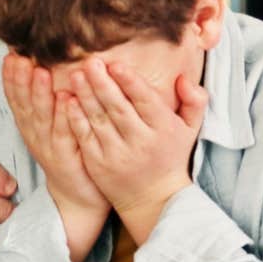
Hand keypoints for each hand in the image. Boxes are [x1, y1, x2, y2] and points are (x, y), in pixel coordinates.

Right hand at [2, 53, 110, 261]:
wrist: (78, 199)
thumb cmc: (69, 156)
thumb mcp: (51, 127)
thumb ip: (46, 101)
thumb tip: (41, 66)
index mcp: (31, 126)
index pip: (17, 99)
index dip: (11, 78)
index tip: (9, 54)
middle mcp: (35, 136)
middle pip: (24, 105)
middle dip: (20, 80)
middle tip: (19, 58)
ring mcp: (49, 148)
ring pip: (42, 118)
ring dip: (40, 95)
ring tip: (40, 72)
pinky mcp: (67, 160)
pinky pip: (66, 136)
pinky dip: (65, 117)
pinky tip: (67, 99)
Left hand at [62, 58, 205, 243]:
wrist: (152, 198)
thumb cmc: (171, 155)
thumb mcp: (190, 129)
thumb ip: (194, 101)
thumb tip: (183, 78)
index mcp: (163, 129)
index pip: (145, 101)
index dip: (130, 82)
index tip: (116, 64)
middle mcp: (140, 142)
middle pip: (118, 108)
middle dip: (102, 84)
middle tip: (89, 62)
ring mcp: (117, 155)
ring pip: (98, 120)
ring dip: (85, 96)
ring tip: (75, 75)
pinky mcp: (98, 165)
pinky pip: (85, 138)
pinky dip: (76, 119)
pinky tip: (68, 101)